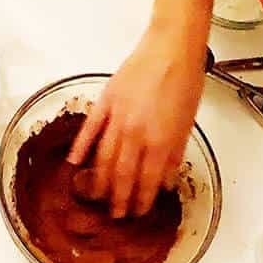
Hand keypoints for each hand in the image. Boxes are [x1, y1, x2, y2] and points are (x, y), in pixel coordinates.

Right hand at [65, 30, 204, 219]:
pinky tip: (75, 162)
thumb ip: (173, 154)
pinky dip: (81, 146)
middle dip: (118, 198)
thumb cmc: (185, 81)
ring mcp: (118, 116)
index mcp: (160, 140)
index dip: (140, 200)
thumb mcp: (187, 123)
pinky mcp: (106, 100)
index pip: (147, 180)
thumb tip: (165, 181)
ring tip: (96, 196)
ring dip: (99, 179)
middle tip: (114, 214)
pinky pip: (90, 128)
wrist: (172, 47)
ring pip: (104, 156)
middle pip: (122, 174)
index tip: (137, 212)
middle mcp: (137, 132)